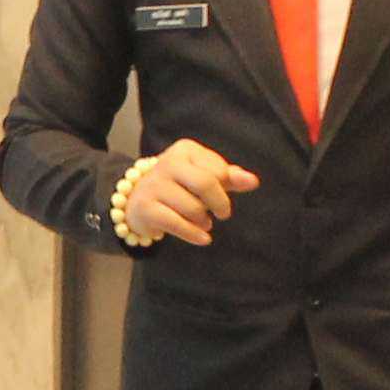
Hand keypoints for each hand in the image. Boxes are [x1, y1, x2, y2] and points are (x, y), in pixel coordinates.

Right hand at [127, 138, 258, 247]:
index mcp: (185, 150)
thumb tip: (253, 181)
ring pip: (193, 208)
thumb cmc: (179, 185)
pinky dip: (195, 235)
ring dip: (204, 220)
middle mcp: (167, 164)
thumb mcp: (203, 175)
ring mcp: (154, 186)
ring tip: (204, 222)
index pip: (218, 170)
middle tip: (223, 213)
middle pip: (205, 184)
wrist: (136, 198)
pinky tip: (203, 238)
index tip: (223, 193)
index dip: (226, 186)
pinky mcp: (146, 208)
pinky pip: (177, 224)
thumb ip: (229, 177)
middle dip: (220, 203)